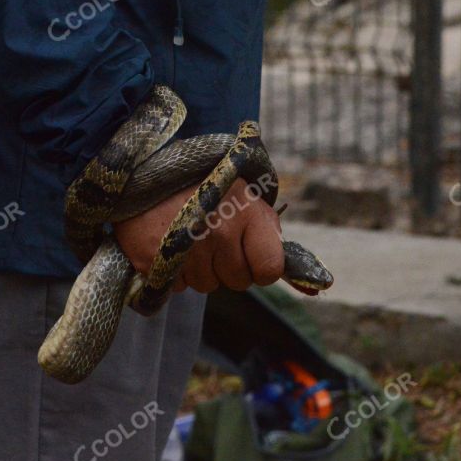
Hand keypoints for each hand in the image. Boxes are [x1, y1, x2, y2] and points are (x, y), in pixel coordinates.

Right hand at [113, 179, 284, 292]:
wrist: (145, 171)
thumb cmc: (205, 187)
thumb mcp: (246, 199)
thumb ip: (272, 236)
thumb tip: (315, 289)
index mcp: (246, 213)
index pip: (269, 270)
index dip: (259, 267)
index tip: (247, 253)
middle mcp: (218, 231)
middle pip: (235, 282)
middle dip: (226, 267)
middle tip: (211, 238)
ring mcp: (185, 247)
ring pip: (204, 285)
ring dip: (198, 269)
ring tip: (187, 237)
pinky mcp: (153, 259)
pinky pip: (176, 286)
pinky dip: (172, 271)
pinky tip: (168, 244)